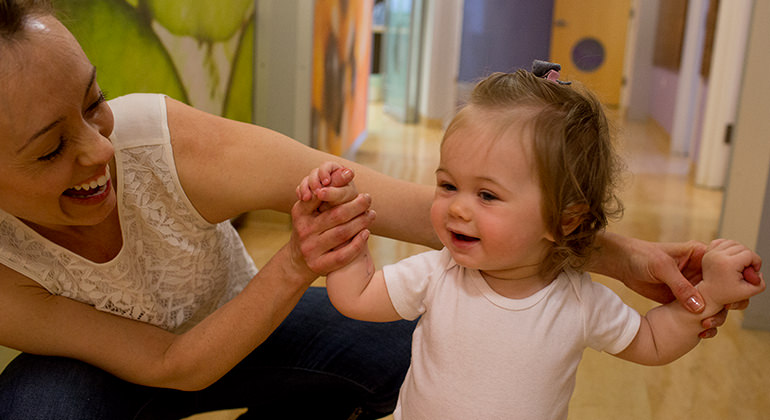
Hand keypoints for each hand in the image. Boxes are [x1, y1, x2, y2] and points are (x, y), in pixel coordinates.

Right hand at [291, 168, 374, 275]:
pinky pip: (343, 255)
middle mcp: (304, 230)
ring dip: (361, 222)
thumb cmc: (310, 229)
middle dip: (355, 205)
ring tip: (372, 214)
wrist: (297, 262)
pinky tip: (366, 233)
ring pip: (342, 233)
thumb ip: (321, 195)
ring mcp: (311, 249)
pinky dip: (357, 243)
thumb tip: (344, 170)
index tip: (351, 175)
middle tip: (368, 198)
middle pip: (336, 215)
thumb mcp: (308, 211)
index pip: (318, 196)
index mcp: (300, 213)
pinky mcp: (319, 265)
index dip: (335, 185)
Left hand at [606, 234, 762, 337]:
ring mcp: (693, 287)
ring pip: (714, 304)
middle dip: (728, 303)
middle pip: (726, 290)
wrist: (622, 263)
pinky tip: (701, 332)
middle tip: (721, 315)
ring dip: (716, 316)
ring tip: (706, 327)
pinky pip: (698, 313)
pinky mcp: (682, 300)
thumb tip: (700, 308)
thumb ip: (680, 286)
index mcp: (701, 256)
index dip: (735, 283)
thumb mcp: (661, 267)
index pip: (728, 269)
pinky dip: (701, 322)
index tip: (733, 298)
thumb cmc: (641, 256)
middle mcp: (701, 272)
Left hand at [699, 239, 764, 306]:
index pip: (749, 254)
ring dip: (739, 251)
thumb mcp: (748, 292)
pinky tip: (730, 256)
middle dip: (748, 257)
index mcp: (728, 263)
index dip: (756, 262)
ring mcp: (711, 253)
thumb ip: (760, 284)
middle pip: (742, 247)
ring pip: (732, 243)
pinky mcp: (707, 252)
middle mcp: (718, 256)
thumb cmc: (726, 294)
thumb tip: (759, 272)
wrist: (708, 294)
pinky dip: (728, 246)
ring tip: (739, 263)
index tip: (753, 271)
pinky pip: (720, 242)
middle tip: (746, 269)